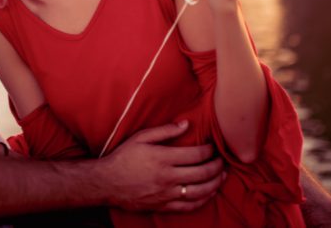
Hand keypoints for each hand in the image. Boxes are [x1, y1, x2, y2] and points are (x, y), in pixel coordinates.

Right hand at [101, 121, 224, 212]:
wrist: (108, 182)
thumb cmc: (124, 156)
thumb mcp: (141, 137)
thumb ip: (165, 131)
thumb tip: (186, 124)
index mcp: (163, 158)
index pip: (195, 155)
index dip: (209, 150)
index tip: (214, 146)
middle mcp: (167, 178)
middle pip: (201, 173)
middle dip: (217, 166)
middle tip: (223, 161)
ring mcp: (166, 194)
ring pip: (199, 192)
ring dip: (215, 184)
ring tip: (222, 176)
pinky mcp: (164, 206)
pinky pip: (189, 206)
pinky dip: (203, 200)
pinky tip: (209, 193)